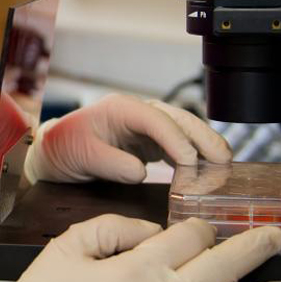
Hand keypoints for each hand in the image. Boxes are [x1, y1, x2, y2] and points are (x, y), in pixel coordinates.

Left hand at [25, 93, 230, 184]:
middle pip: (178, 120)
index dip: (175, 138)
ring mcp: (147, 127)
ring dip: (204, 147)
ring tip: (224, 166)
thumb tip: (140, 172)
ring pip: (184, 132)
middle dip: (202, 138)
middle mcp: (138, 113)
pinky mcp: (151, 143)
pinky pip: (178, 147)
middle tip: (223, 159)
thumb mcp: (81, 155)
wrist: (56, 152)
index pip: (156, 119)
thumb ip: (110, 163)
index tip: (189, 159)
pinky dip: (195, 158)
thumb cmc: (64, 147)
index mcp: (120, 109)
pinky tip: (208, 171)